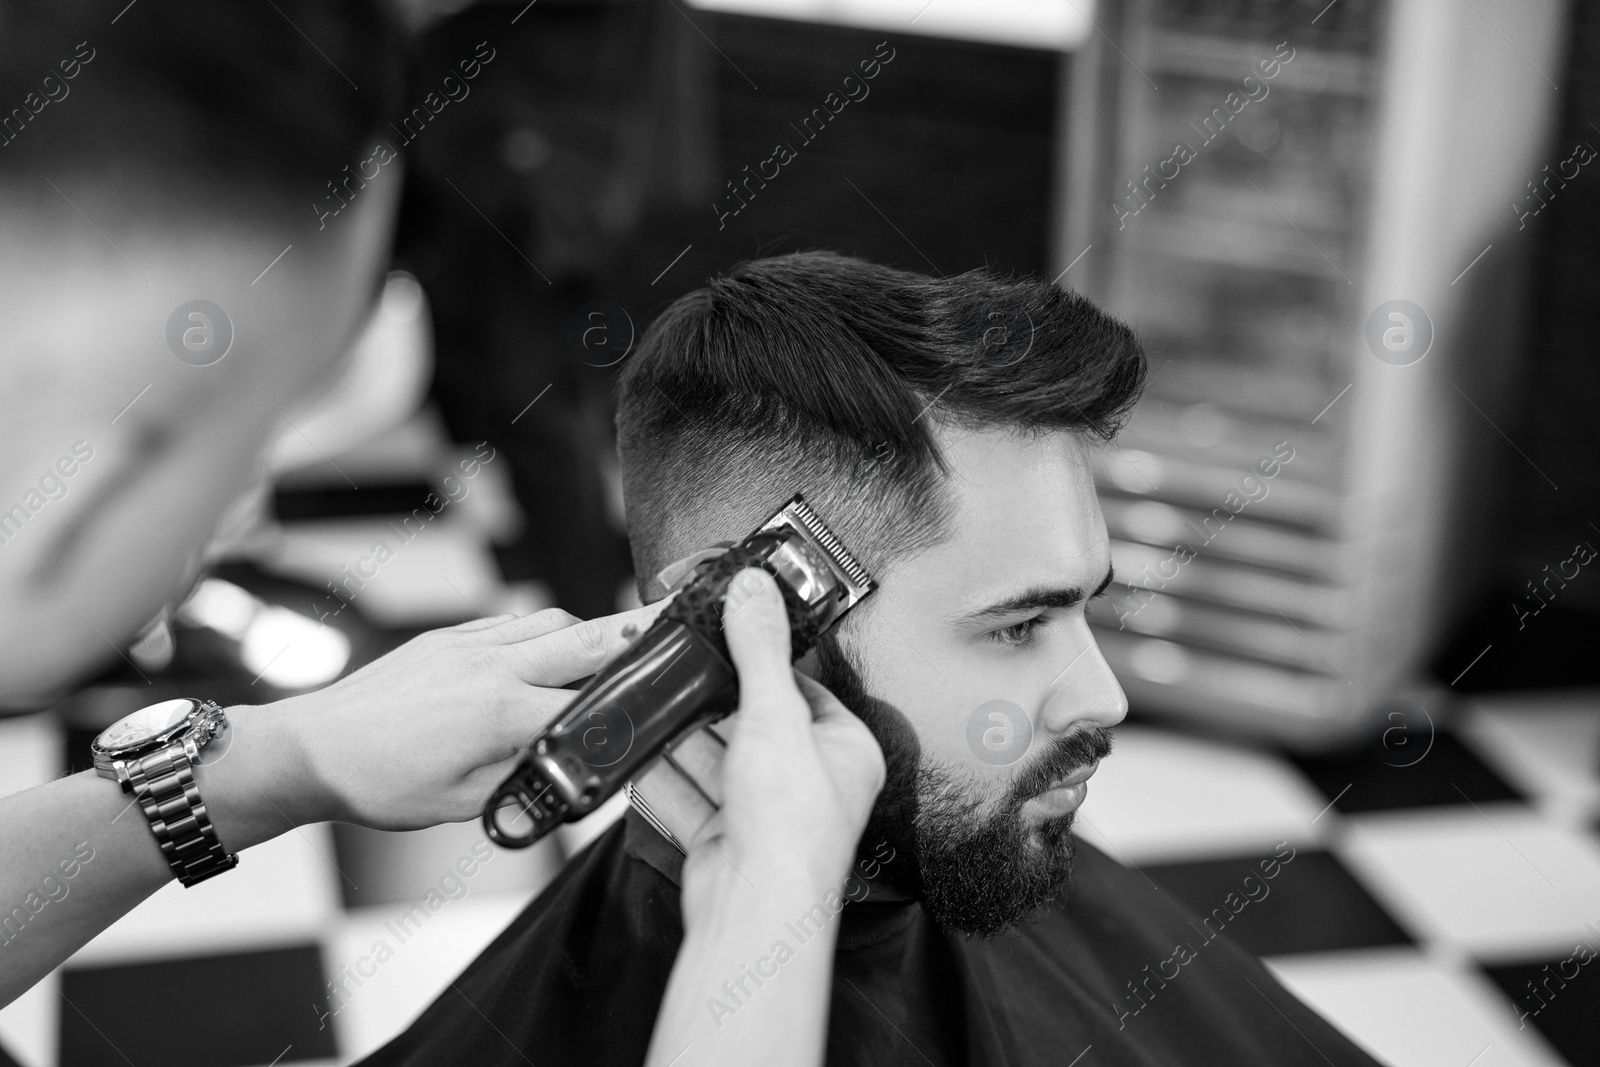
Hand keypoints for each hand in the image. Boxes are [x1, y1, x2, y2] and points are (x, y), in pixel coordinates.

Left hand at [238, 605, 662, 831]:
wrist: (313, 750)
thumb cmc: (378, 784)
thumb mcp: (465, 804)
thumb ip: (525, 782)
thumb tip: (566, 773)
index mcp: (502, 712)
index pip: (591, 702)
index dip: (631, 705)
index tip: (664, 702)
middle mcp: (492, 666)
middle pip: (587, 639)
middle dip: (638, 633)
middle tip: (677, 624)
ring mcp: (470, 643)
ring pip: (552, 620)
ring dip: (589, 631)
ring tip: (615, 646)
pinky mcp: (450, 636)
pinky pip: (513, 621)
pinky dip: (543, 630)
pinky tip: (550, 650)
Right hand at [642, 571, 883, 1066]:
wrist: (755, 911)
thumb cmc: (790, 823)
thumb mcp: (774, 713)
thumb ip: (759, 649)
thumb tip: (755, 588)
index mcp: (845, 752)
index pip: (804, 690)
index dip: (764, 663)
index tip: (728, 635)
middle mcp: (810, 787)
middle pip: (752, 728)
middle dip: (710, 705)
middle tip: (678, 669)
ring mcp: (766, 820)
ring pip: (716, 766)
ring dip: (680, 741)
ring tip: (648, 706)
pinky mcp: (725, 847)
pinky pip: (689, 803)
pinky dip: (661, 781)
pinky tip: (635, 757)